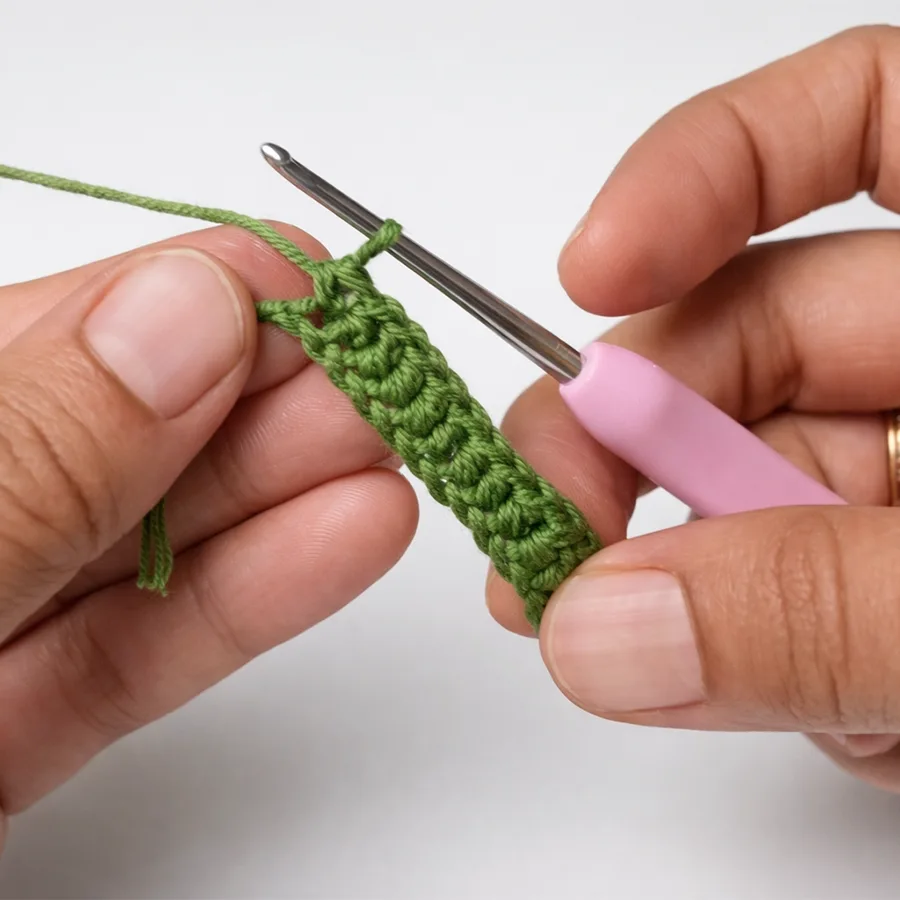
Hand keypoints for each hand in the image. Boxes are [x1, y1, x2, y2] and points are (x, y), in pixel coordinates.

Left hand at [0, 224, 417, 849]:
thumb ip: (17, 452)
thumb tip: (187, 315)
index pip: (28, 332)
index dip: (179, 295)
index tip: (304, 286)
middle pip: (104, 428)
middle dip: (260, 394)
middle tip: (377, 377)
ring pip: (141, 539)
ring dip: (283, 492)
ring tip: (391, 452)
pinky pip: (141, 649)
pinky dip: (252, 598)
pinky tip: (347, 540)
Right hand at [487, 25, 899, 792]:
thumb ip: (822, 604)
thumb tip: (598, 634)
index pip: (862, 118)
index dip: (708, 168)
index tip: (591, 263)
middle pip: (755, 337)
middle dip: (641, 451)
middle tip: (549, 559)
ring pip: (772, 482)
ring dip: (726, 586)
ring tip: (759, 684)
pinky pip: (823, 574)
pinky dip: (803, 647)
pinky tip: (857, 714)